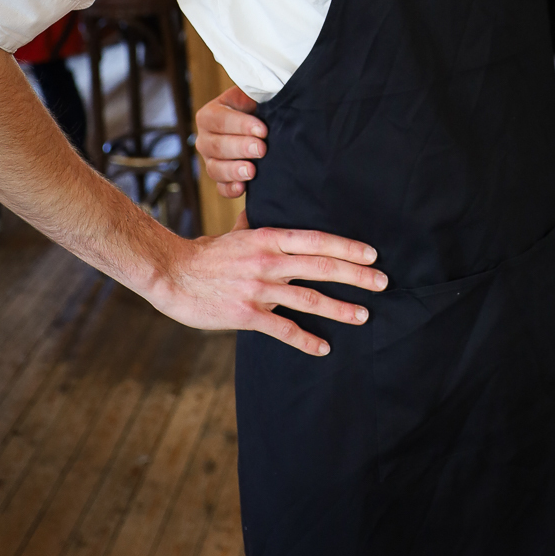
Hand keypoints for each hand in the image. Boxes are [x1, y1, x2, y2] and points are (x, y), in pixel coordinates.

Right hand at [148, 213, 387, 356]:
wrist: (172, 274)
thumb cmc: (205, 253)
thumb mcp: (236, 232)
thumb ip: (256, 224)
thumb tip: (263, 207)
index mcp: (269, 239)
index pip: (317, 240)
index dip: (347, 247)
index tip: (372, 254)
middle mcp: (269, 261)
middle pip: (323, 267)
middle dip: (357, 276)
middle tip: (382, 282)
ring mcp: (259, 289)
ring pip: (309, 299)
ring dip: (340, 308)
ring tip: (364, 315)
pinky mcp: (247, 314)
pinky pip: (283, 329)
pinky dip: (306, 340)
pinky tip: (324, 348)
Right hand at [196, 85, 265, 198]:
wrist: (263, 125)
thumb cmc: (259, 106)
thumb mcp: (255, 94)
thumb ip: (256, 94)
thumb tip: (266, 94)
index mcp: (210, 114)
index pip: (219, 119)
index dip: (240, 125)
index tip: (262, 130)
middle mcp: (205, 138)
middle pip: (215, 146)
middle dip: (240, 148)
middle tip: (261, 149)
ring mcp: (210, 160)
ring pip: (215, 168)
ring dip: (233, 171)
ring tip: (252, 171)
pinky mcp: (221, 178)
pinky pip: (220, 188)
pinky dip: (229, 189)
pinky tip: (242, 188)